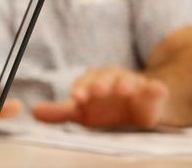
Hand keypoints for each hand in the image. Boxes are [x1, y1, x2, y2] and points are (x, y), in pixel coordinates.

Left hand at [32, 66, 168, 128]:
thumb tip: (35, 112)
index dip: (80, 90)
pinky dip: (156, 88)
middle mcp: (111, 78)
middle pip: (105, 78)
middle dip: (101, 84)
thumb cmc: (104, 107)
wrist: (137, 107)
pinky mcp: (152, 91)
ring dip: (126, 83)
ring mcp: (133, 83)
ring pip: (129, 80)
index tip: (76, 98)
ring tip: (124, 88)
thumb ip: (61, 112)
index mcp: (92, 81)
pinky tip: (157, 89)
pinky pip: (155, 88)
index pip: (84, 84)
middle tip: (98, 90)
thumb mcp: (82, 111)